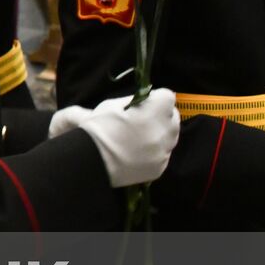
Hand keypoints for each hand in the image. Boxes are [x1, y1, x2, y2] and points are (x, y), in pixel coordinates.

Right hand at [51, 89, 179, 186]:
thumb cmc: (98, 128)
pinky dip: (153, 153)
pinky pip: (162, 155)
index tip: (145, 104)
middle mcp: (165, 129)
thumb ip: (133, 101)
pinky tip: (137, 153)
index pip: (167, 96)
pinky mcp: (160, 167)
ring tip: (139, 139)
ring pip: (170, 138)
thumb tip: (142, 102)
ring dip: (159, 135)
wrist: (91, 160)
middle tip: (143, 120)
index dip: (156, 99)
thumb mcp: (111, 105)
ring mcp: (164, 150)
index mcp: (155, 109)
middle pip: (173, 117)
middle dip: (161, 116)